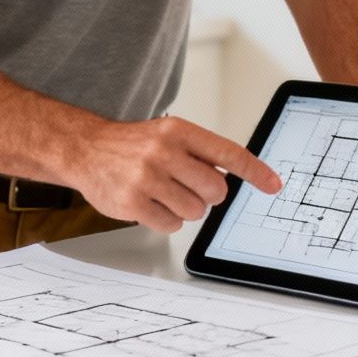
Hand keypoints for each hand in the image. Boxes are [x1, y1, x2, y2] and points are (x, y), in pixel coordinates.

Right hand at [71, 117, 282, 233]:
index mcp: (177, 132)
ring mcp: (147, 178)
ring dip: (184, 208)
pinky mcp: (133, 203)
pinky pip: (171, 224)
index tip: (273, 185)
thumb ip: (200, 152)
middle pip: (216, 190)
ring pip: (195, 211)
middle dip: (207, 195)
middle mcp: (163, 152)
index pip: (227, 153)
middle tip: (187, 186)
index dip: (254, 171)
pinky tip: (149, 203)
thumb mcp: (166, 134)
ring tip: (163, 193)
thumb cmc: (130, 145)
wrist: (84, 149)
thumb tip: (237, 174)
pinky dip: (165, 219)